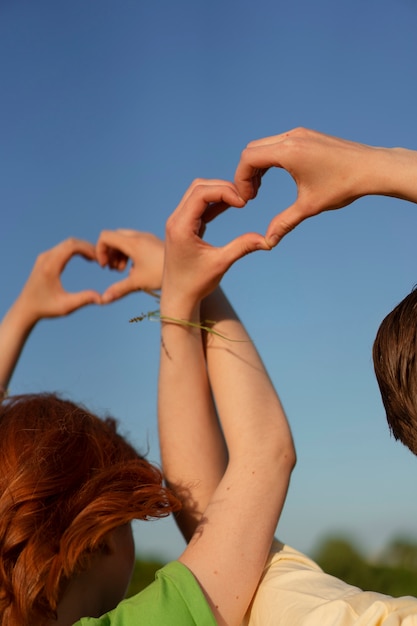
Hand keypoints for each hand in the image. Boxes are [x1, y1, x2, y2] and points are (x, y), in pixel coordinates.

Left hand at [17, 238, 100, 323]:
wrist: (25, 308)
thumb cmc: (45, 308)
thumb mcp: (66, 307)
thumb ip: (84, 300)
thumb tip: (103, 298)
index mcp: (50, 267)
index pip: (72, 246)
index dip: (88, 249)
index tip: (100, 259)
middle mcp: (46, 258)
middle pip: (71, 242)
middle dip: (88, 247)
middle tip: (101, 257)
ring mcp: (44, 257)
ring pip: (67, 243)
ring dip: (83, 247)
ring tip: (95, 258)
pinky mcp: (44, 259)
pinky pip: (62, 247)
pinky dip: (76, 249)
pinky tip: (85, 258)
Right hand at [96, 229, 163, 301]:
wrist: (189, 270)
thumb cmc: (163, 275)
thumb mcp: (138, 283)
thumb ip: (119, 289)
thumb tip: (102, 300)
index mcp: (133, 243)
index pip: (105, 236)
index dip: (99, 251)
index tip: (105, 267)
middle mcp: (140, 237)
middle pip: (114, 237)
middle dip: (109, 252)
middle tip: (114, 269)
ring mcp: (148, 238)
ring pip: (125, 238)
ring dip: (119, 253)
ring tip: (123, 270)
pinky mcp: (154, 243)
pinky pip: (135, 242)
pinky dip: (129, 253)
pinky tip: (136, 269)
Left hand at [162, 179, 269, 311]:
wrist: (178, 296)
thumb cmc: (196, 283)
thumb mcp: (221, 263)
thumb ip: (242, 247)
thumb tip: (268, 240)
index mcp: (181, 227)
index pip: (201, 193)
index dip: (225, 191)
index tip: (244, 203)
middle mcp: (176, 220)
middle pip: (198, 187)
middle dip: (223, 188)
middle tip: (244, 199)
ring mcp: (178, 222)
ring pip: (197, 193)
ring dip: (219, 193)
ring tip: (240, 202)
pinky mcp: (184, 226)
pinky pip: (199, 205)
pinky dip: (215, 202)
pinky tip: (232, 205)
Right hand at [234, 127, 383, 245]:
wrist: (372, 168)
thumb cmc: (343, 186)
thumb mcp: (309, 207)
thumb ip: (284, 222)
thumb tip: (268, 242)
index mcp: (288, 151)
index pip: (248, 159)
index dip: (240, 180)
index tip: (247, 200)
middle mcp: (291, 137)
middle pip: (252, 150)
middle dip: (246, 173)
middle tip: (252, 196)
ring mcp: (299, 134)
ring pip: (264, 146)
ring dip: (257, 167)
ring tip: (260, 189)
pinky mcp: (307, 136)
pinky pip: (277, 144)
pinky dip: (269, 159)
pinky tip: (275, 177)